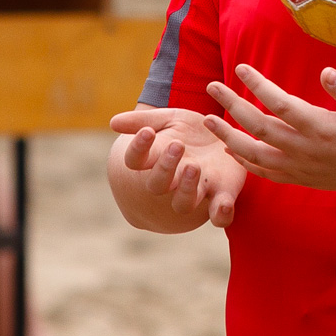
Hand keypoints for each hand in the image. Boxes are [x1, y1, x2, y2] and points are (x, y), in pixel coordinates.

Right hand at [111, 105, 246, 226]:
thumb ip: (145, 120)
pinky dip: (221, 214)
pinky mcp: (222, 195)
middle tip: (177, 145)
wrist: (221, 142)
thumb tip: (113, 122)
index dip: (138, 148)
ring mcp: (197, 190)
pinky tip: (223, 206)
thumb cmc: (190, 132)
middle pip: (158, 184)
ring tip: (193, 166)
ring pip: (183, 203)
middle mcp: (173, 180)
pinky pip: (218, 216)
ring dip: (187, 188)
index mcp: (156, 159)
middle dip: (165, 167)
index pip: (136, 161)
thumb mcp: (171, 118)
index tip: (147, 131)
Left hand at [203, 64, 335, 195]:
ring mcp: (300, 167)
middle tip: (212, 85)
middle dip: (231, 105)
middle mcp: (305, 150)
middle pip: (258, 127)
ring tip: (208, 120)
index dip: (258, 84)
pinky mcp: (300, 178)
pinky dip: (244, 161)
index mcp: (321, 128)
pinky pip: (265, 173)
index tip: (240, 67)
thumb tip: (325, 71)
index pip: (280, 103)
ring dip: (228, 136)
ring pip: (254, 154)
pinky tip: (230, 148)